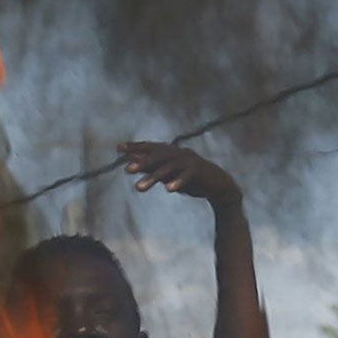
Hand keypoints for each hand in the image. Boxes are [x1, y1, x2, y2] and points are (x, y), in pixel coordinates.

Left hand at [119, 141, 241, 204]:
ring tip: (138, 188)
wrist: (218, 185)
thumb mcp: (169, 174)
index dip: (135, 147)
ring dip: (153, 177)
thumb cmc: (191, 178)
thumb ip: (152, 168)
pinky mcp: (198, 171)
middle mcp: (178, 153)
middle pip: (157, 156)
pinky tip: (168, 190)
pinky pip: (186, 176)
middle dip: (142, 162)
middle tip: (126, 169)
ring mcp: (189, 161)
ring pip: (168, 167)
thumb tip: (131, 163)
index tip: (118, 148)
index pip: (150, 147)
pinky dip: (177, 182)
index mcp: (171, 152)